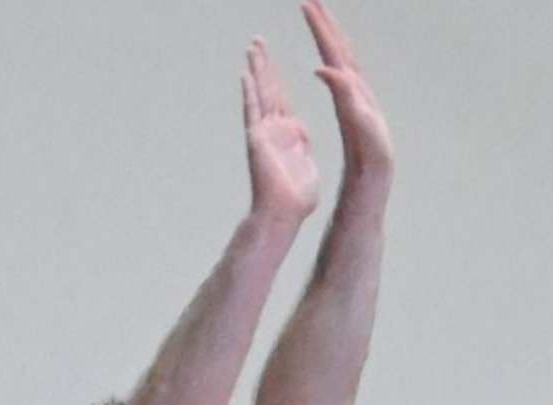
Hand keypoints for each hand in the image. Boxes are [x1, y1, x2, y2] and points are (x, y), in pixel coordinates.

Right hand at [243, 38, 319, 223]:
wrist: (284, 214)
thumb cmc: (296, 201)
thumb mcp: (307, 170)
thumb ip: (303, 155)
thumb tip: (303, 151)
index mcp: (291, 136)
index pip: (282, 101)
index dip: (277, 81)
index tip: (272, 64)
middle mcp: (276, 130)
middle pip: (269, 90)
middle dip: (265, 66)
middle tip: (258, 42)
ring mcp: (265, 133)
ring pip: (261, 94)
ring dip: (257, 70)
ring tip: (253, 47)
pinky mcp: (258, 139)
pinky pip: (253, 112)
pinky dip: (249, 93)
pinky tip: (245, 75)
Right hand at [302, 0, 391, 178]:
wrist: (379, 180)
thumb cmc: (372, 159)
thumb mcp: (361, 127)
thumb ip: (347, 97)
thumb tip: (325, 67)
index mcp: (356, 91)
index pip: (336, 52)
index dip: (322, 29)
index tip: (307, 6)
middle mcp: (358, 90)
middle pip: (340, 48)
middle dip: (325, 24)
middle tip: (310, 1)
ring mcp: (356, 98)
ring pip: (341, 58)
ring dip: (329, 38)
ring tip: (317, 21)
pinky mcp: (351, 110)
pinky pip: (340, 75)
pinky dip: (332, 60)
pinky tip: (326, 62)